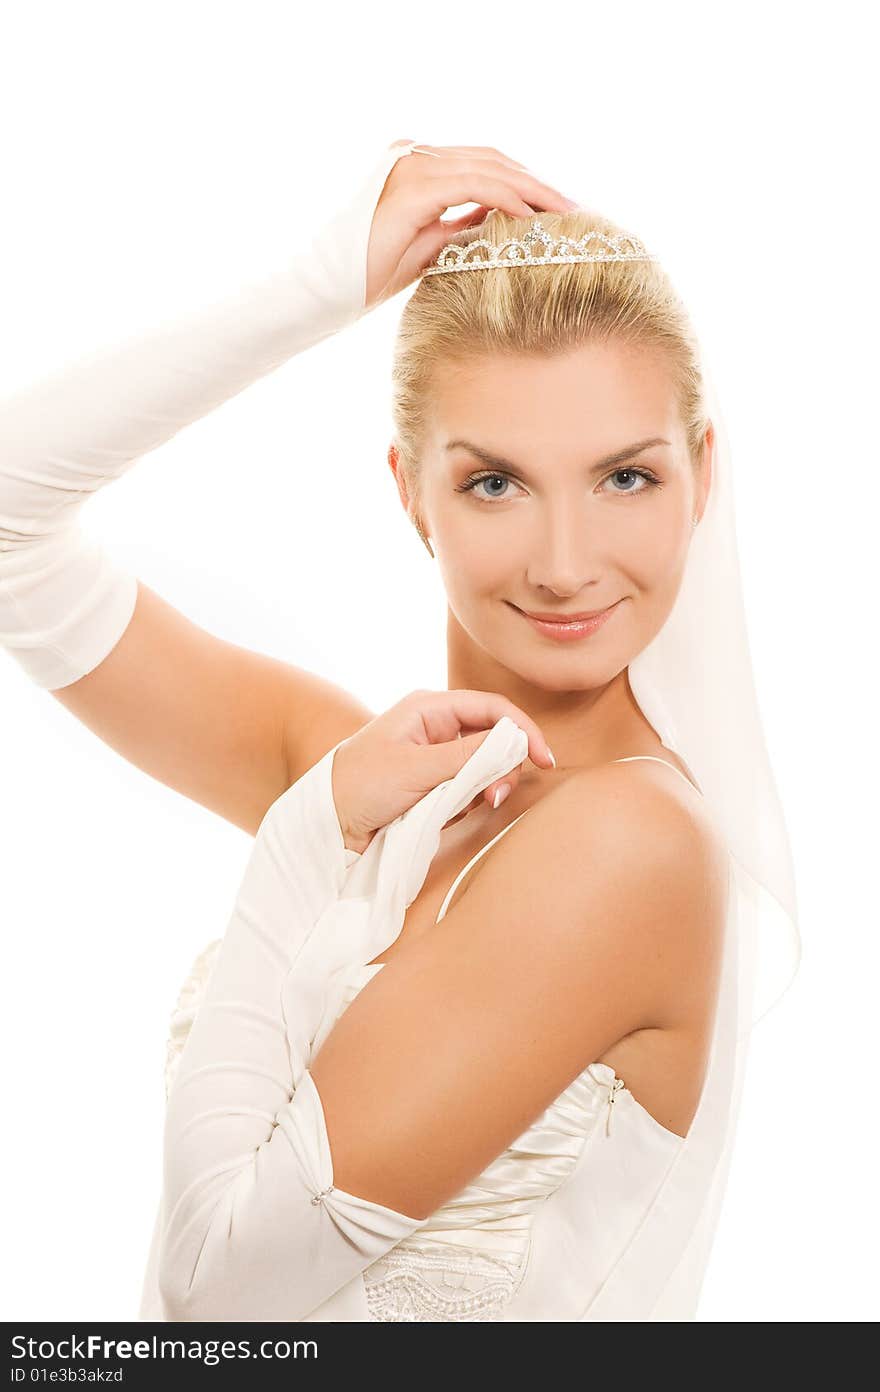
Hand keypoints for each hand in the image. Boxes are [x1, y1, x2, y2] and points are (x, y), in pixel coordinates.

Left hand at [331, 688, 555, 853]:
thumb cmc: (360, 785)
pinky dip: (465, 803)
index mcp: (430, 708)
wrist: (326, 824)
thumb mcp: (416, 768)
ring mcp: (435, 757)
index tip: (544, 760)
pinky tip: (444, 815)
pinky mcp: (433, 785)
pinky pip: (467, 790)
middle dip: (501, 767)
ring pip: (483, 768)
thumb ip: (467, 755)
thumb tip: (514, 743)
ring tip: (462, 808)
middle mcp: (436, 728)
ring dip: (482, 789)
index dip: (523, 731)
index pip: (493, 709)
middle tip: (494, 797)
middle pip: (494, 739)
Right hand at [365, 140, 577, 308]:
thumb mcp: (432, 245)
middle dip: (535, 183)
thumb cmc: (373, 272)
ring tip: (562, 212)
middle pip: (492, 160)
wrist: (331, 288)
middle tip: (573, 207)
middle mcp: (416, 157)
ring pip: (488, 169)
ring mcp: (412, 168)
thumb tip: (504, 219)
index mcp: (420, 166)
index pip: (484, 165)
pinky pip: (472, 186)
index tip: (557, 207)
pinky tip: (529, 216)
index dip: (523, 182)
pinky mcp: (412, 189)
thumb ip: (464, 224)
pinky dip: (504, 199)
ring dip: (529, 190)